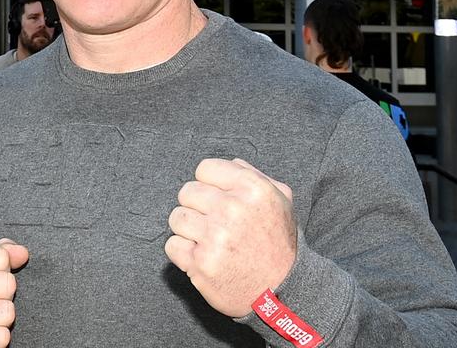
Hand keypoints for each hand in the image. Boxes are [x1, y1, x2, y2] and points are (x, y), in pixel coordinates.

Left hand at [164, 158, 297, 317]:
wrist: (284, 292)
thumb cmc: (279, 245)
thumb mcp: (281, 203)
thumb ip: (256, 177)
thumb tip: (231, 164)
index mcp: (252, 188)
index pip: (204, 168)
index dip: (209, 184)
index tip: (217, 199)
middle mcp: (232, 209)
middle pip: (187, 192)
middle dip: (197, 207)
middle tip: (214, 224)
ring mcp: (215, 236)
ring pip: (176, 218)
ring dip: (188, 230)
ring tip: (208, 241)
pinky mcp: (200, 262)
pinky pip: (172, 245)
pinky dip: (183, 253)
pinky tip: (203, 257)